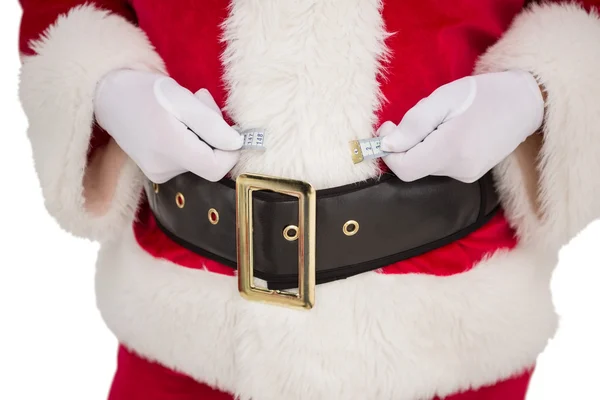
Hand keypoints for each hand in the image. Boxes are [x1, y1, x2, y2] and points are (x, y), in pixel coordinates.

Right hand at [94, 69, 242, 182]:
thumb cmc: (145, 92)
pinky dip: (190, 141)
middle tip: (200, 101)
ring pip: (199, 159)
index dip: (230, 151)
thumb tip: (236, 144)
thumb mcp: (182, 99)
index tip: (228, 127)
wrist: (109, 96)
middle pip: (209, 162)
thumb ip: (211, 124)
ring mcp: (158, 173)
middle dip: (214, 134)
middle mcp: (164, 169)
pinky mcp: (156, 171)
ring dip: (202, 134)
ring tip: (184, 110)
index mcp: (171, 150)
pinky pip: (187, 159)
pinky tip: (176, 123)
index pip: (217, 168)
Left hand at [378, 70, 544, 182]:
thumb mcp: (444, 99)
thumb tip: (387, 145)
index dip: (388, 151)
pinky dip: (436, 148)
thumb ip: (414, 123)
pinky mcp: (471, 174)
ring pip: (425, 164)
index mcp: (451, 151)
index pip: (403, 169)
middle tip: (425, 115)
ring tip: (445, 119)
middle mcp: (459, 170)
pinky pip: (439, 164)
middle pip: (413, 166)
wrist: (526, 102)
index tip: (390, 127)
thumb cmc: (484, 94)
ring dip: (423, 143)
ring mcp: (467, 175)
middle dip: (408, 142)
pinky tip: (453, 129)